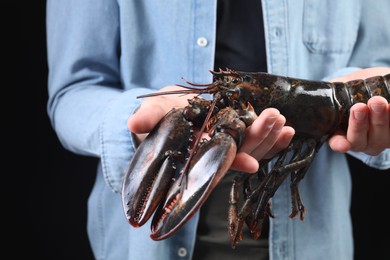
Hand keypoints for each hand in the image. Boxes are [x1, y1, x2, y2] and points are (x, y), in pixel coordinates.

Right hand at [128, 86, 293, 173]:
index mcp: (196, 153)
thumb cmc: (162, 113)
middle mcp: (216, 153)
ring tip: (281, 119)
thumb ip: (149, 117)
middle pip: (241, 151)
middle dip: (258, 138)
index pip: (215, 163)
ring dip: (269, 135)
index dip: (232, 163)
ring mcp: (231, 145)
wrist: (173, 108)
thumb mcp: (154, 110)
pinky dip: (274, 138)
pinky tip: (288, 130)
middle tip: (273, 119)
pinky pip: (260, 142)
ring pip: (253, 147)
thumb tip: (134, 122)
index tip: (249, 162)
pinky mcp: (241, 135)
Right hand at [328, 67, 389, 154]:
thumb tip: (325, 91)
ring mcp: (380, 140)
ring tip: (379, 102)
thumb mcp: (337, 91)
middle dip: (359, 124)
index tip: (342, 145)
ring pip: (382, 137)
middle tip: (359, 107)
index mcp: (340, 135)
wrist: (370, 87)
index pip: (337, 143)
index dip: (339, 144)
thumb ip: (332, 95)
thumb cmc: (350, 90)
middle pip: (359, 140)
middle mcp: (360, 142)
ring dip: (381, 119)